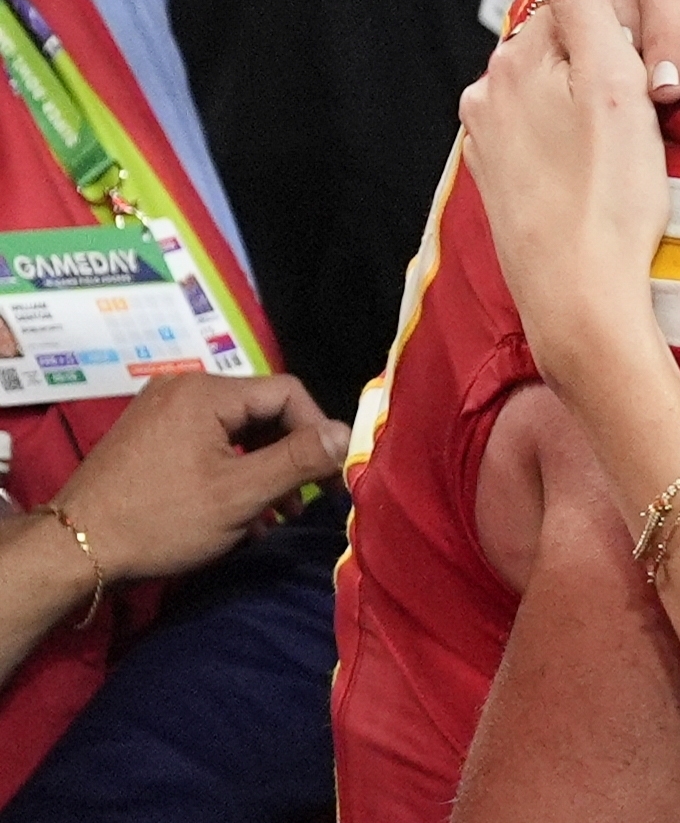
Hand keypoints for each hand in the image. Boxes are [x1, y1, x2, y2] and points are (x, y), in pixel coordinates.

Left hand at [52, 371, 347, 581]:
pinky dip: (230, 469)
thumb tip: (349, 434)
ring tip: (273, 515)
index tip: (329, 476)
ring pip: (235, 430)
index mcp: (207, 391)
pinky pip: (206, 440)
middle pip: (261, 410)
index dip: (317, 431)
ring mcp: (160, 410)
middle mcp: (183, 388)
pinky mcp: (147, 435)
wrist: (71, 550)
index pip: (287, 392)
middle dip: (288, 455)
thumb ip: (299, 459)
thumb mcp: (240, 494)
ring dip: (261, 468)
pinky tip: (237, 511)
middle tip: (305, 501)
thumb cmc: (161, 520)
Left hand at [462, 0, 671, 397]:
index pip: (577, 0)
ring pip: (554, 91)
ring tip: (638, 129)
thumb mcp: (615, 85)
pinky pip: (547, 133)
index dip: (630, 12)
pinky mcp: (504, 182)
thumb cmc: (609, 196)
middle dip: (607, 54)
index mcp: (515, 61)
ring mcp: (491, 142)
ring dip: (591, 96)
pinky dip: (576, 135)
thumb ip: (591, 7)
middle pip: (562, 46)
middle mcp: (489, 95)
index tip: (668, 36)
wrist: (579, 299)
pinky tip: (605, 160)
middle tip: (661, 88)